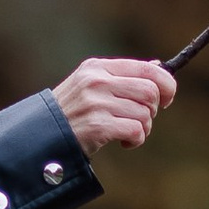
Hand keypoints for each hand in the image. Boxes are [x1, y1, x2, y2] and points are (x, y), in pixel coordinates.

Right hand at [52, 56, 176, 154]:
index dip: (166, 84)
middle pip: (150, 92)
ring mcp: (96, 103)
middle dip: (153, 110)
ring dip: (143, 129)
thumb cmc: (71, 112)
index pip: (148, 69)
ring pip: (145, 114)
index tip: (166, 99)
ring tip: (127, 133)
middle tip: (140, 119)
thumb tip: (158, 66)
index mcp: (98, 67)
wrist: (41, 136)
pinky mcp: (97, 125)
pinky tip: (123, 142)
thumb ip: (123, 76)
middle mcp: (97, 81)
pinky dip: (136, 140)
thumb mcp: (91, 85)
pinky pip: (136, 131)